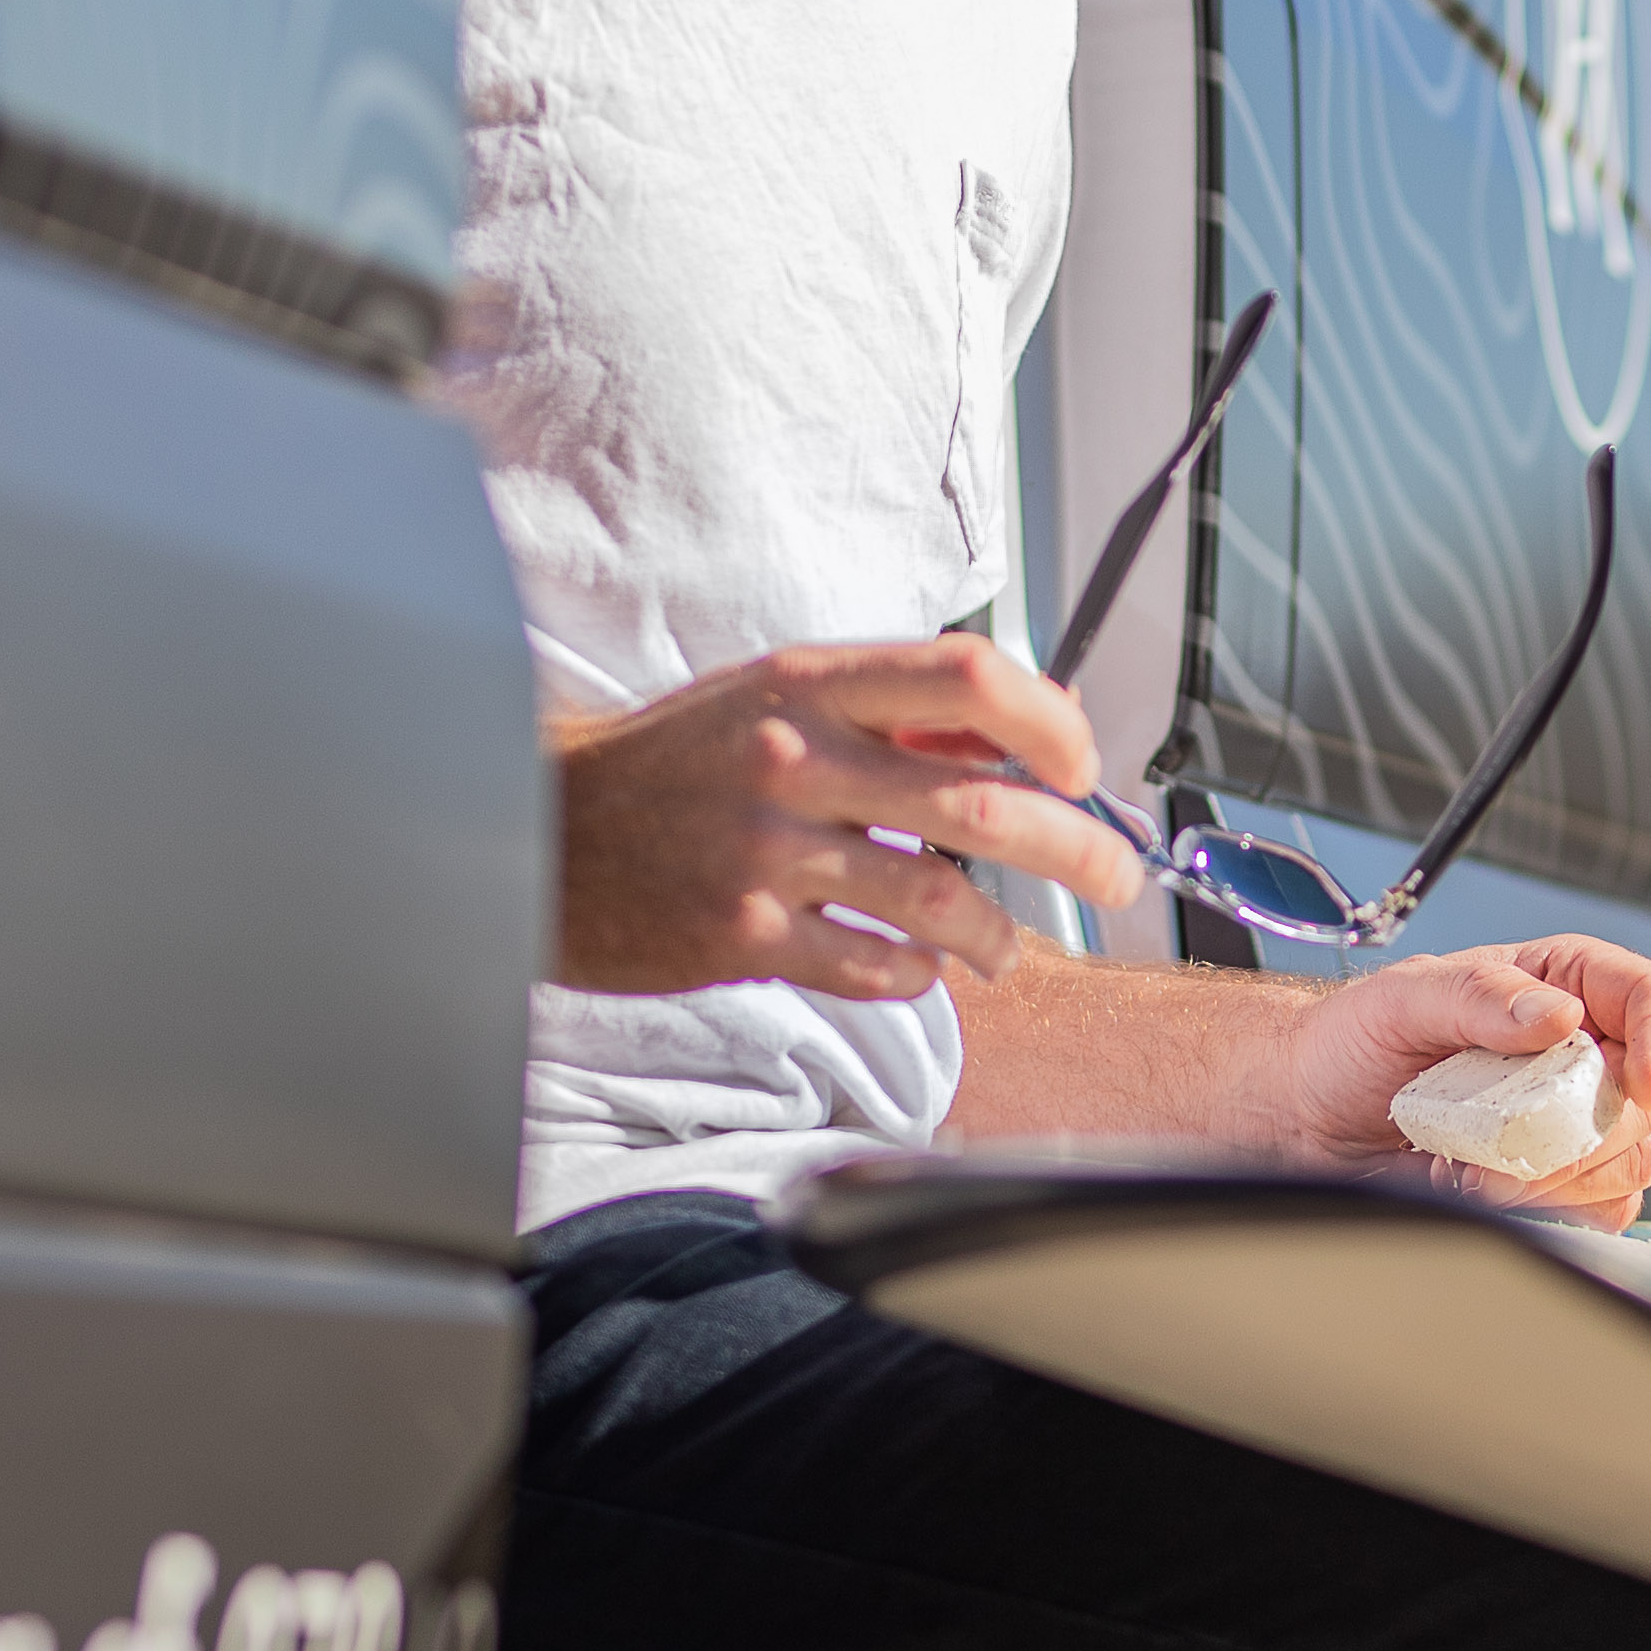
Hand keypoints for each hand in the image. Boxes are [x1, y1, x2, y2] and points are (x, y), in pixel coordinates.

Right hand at [550, 640, 1142, 998]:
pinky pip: (871, 967)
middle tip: (1117, 878)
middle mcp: (793, 758)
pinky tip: (916, 967)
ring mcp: (765, 851)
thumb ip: (893, 713)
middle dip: (1075, 849)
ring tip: (1009, 948)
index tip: (1082, 768)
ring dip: (999, 935)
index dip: (1051, 724)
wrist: (533, 825)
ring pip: (938, 900)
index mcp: (811, 682)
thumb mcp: (777, 698)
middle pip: (980, 802)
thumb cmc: (675, 761)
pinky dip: (914, 974)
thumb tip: (1024, 735)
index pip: (969, 676)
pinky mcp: (740, 936)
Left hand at [1257, 937, 1650, 1227]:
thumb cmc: (1350, 1043)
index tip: (1636, 1084)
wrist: (1307, 1116)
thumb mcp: (1404, 998)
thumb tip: (1557, 1012)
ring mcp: (1573, 1120)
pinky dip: (1551, 1210)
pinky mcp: (1559, 1181)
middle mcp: (1582, 1050)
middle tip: (1504, 1138)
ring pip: (1633, 1161)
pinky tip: (1484, 1188)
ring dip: (1558, 1177)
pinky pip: (1602, 1209)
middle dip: (1584, 1132)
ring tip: (1475, 1164)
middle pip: (1650, 1100)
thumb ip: (1480, 994)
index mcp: (1563, 984)